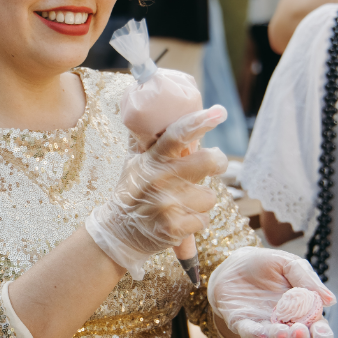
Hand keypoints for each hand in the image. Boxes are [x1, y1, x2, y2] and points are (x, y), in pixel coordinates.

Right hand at [85, 108, 225, 279]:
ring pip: (209, 196)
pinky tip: (180, 220)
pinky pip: (204, 219)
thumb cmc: (133, 192)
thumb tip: (146, 104)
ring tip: (181, 203)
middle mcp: (159, 179)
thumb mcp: (134, 163)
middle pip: (208, 161)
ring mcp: (167, 204)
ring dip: (201, 201)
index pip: (177, 135)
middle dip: (218, 161)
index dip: (200, 122)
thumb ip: (146, 139)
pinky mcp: (174, 227)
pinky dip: (196, 221)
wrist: (118, 232)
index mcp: (152, 159)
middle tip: (215, 163)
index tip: (218, 112)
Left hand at [207, 246, 335, 337]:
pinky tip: (261, 332)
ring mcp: (264, 325)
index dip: (322, 334)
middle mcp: (286, 323)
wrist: (234, 263)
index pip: (317, 327)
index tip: (322, 334)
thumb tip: (331, 300)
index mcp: (303, 310)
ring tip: (282, 332)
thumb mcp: (290, 265)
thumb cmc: (267, 264)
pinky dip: (255, 335)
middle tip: (300, 330)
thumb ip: (308, 280)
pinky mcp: (242, 324)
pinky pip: (249, 333)